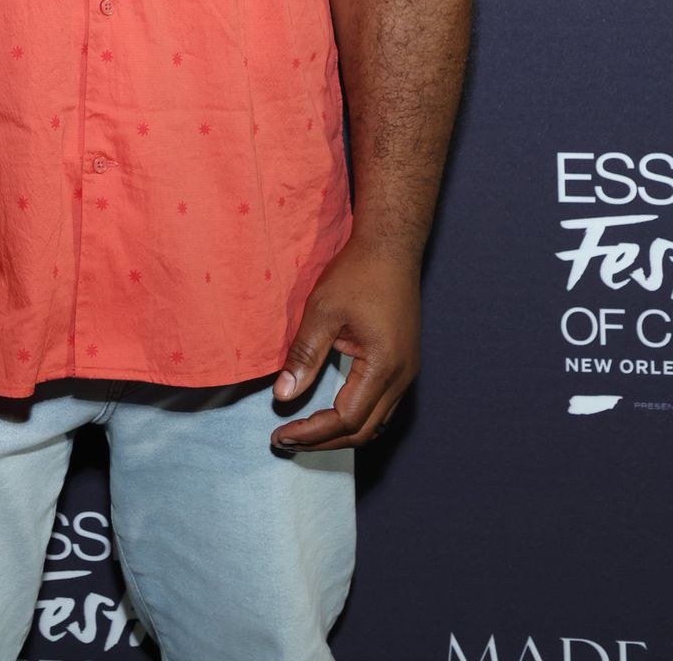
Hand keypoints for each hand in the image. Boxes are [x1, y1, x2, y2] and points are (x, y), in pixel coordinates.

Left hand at [269, 237, 420, 450]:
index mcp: (384, 367)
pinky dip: (356, 417)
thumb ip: (304, 356)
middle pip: (364, 430)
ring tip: (304, 431)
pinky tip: (331, 411)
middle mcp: (402, 377)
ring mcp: (407, 371)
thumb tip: (282, 396)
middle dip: (324, 441)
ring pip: (376, 422)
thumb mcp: (323, 311)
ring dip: (341, 432)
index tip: (281, 433)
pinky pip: (382, 405)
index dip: (312, 432)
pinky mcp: (404, 362)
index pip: (346, 419)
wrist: (391, 246)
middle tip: (287, 440)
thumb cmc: (357, 273)